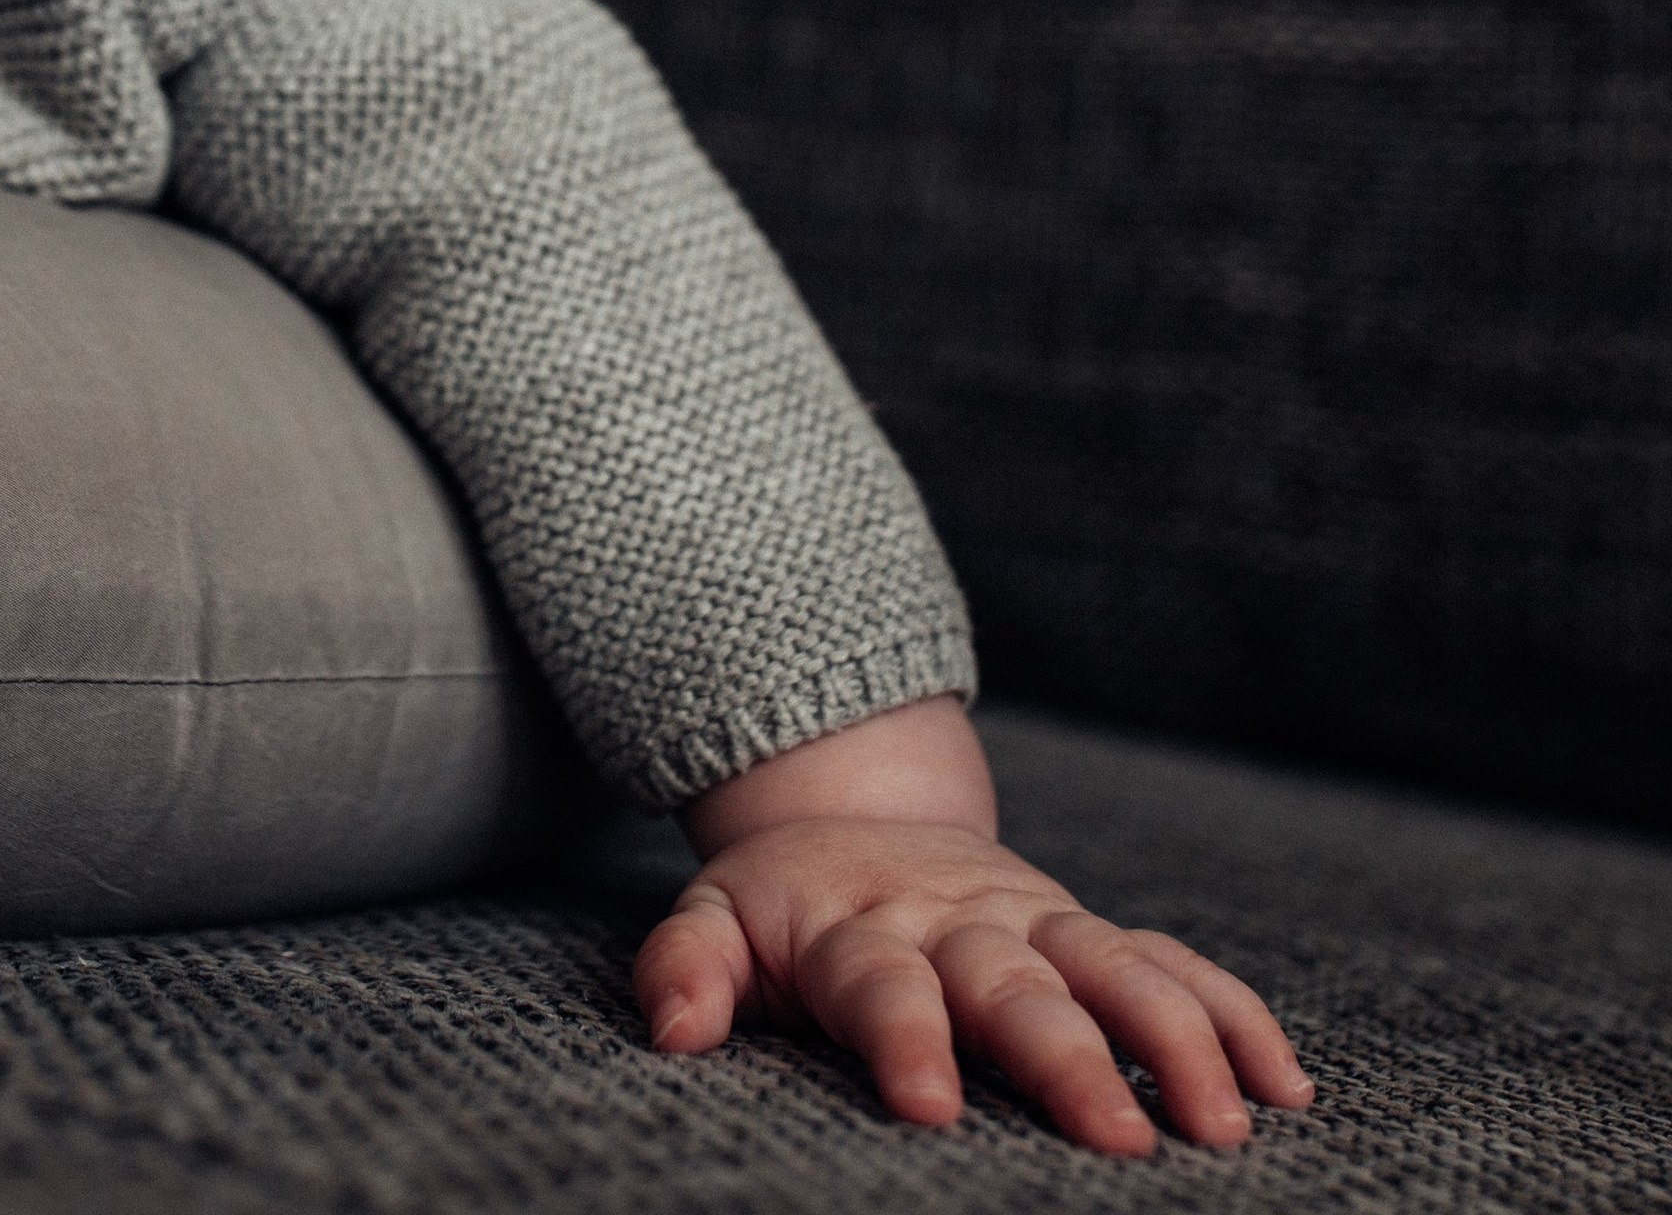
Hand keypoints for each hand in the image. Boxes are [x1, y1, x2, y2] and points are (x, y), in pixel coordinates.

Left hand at [632, 700, 1312, 1154]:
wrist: (852, 813)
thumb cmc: (782, 909)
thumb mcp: (715, 919)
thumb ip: (687, 968)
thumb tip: (671, 1032)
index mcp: (858, 927)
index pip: (883, 982)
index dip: (906, 1037)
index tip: (933, 1105)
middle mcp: (956, 921)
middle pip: (1014, 984)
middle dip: (1066, 1057)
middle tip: (1118, 1140)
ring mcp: (1031, 921)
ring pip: (1111, 967)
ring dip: (1173, 1038)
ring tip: (1224, 1126)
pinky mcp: (1082, 930)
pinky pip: (1170, 961)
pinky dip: (1227, 1013)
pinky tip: (1284, 1085)